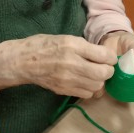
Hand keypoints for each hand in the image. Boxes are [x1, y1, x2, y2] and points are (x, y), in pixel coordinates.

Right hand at [0, 34, 117, 98]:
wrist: (22, 61)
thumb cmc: (44, 45)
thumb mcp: (66, 38)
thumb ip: (86, 47)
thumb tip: (105, 55)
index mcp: (73, 46)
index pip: (104, 55)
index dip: (111, 58)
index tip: (109, 58)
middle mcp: (71, 63)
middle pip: (103, 73)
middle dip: (108, 71)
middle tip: (105, 67)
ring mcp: (67, 79)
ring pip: (97, 86)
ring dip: (100, 81)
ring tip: (95, 75)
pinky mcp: (63, 90)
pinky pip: (86, 94)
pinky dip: (90, 89)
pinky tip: (85, 82)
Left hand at [99, 31, 133, 111]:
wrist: (113, 39)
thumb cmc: (129, 44)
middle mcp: (129, 81)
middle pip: (132, 94)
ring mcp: (116, 81)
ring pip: (116, 92)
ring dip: (114, 92)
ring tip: (112, 87)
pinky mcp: (104, 78)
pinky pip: (101, 87)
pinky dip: (99, 87)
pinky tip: (99, 84)